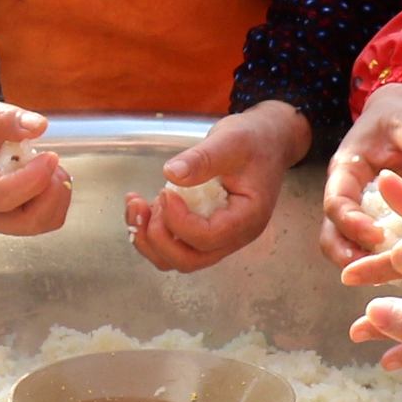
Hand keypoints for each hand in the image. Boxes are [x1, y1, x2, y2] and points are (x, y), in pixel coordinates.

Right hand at [0, 95, 69, 236]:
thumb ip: (5, 118)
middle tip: (50, 159)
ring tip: (46, 165)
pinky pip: (42, 221)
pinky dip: (53, 200)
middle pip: (25, 221)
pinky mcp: (8, 222)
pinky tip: (45, 176)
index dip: (30, 179)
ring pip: (39, 224)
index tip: (48, 156)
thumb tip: (39, 126)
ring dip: (54, 195)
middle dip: (49, 192)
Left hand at [126, 101, 307, 272]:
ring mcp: (217, 238)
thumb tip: (172, 173)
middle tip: (143, 205)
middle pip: (188, 260)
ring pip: (175, 258)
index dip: (179, 221)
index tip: (165, 191)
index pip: (208, 237)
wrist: (266, 142)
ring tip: (136, 205)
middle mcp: (233, 237)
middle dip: (157, 237)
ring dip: (149, 238)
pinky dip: (150, 231)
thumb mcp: (231, 141)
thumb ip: (204, 159)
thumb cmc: (254, 141)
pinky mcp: (202, 230)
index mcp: (247, 219)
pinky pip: (172, 245)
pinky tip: (140, 205)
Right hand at [321, 85, 401, 263]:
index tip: (376, 234)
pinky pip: (373, 250)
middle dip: (346, 254)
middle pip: (332, 234)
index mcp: (345, 172)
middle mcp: (346, 196)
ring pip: (347, 247)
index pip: (336, 203)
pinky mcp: (378, 224)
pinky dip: (384, 262)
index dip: (351, 222)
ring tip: (388, 278)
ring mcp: (360, 213)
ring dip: (363, 264)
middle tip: (370, 269)